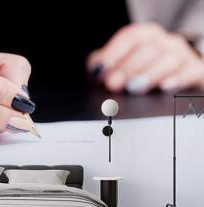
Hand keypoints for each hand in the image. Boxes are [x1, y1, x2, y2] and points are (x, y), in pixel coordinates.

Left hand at [87, 22, 203, 93]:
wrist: (173, 82)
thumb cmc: (139, 73)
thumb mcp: (117, 66)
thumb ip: (102, 66)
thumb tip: (95, 71)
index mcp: (145, 36)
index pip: (130, 37)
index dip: (114, 53)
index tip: (101, 70)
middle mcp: (165, 42)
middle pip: (148, 48)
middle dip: (128, 67)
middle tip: (114, 84)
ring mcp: (182, 56)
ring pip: (170, 58)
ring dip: (149, 73)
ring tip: (134, 87)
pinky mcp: (194, 72)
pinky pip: (191, 72)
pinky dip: (178, 79)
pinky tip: (164, 87)